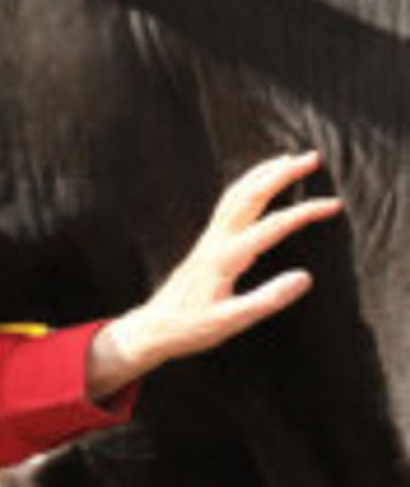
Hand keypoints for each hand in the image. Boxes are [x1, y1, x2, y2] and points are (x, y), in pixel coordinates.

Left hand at [86, 151, 342, 400]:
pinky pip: (227, 205)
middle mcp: (216, 242)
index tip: (334, 205)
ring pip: (236, 195)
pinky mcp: (206, 244)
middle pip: (250, 196)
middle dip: (282, 174)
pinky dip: (246, 187)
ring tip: (288, 159)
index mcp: (225, 258)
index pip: (272, 226)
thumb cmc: (190, 328)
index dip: (304, 212)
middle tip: (312, 158)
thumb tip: (304, 277)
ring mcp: (208, 240)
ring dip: (262, 173)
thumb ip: (267, 299)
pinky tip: (255, 185)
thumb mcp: (231, 322)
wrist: (152, 328)